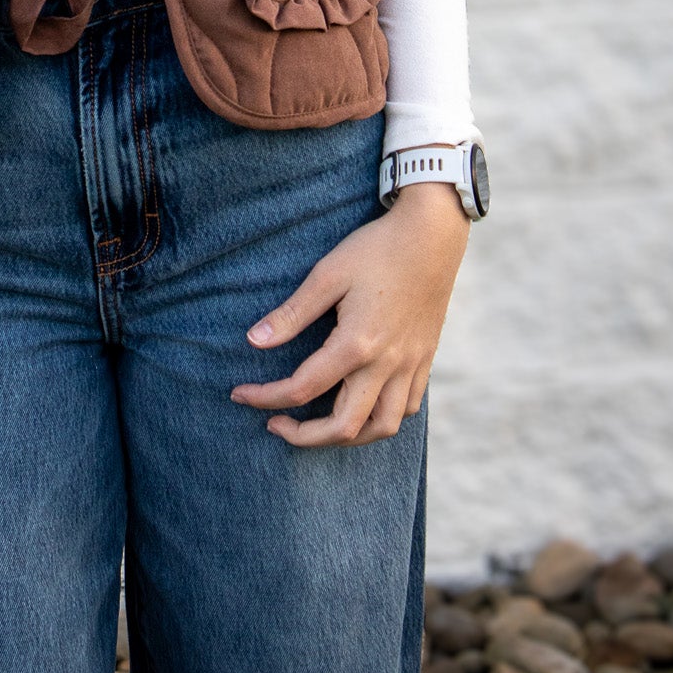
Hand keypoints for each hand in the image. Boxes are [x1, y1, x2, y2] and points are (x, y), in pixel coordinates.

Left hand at [230, 182, 469, 446]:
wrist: (433, 236)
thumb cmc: (376, 250)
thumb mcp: (327, 274)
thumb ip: (291, 314)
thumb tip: (253, 342)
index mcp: (357, 344)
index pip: (303, 388)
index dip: (265, 396)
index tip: (239, 394)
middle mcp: (387, 364)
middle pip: (344, 427)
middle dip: (303, 436)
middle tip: (274, 423)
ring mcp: (410, 365)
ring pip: (382, 428)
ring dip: (346, 436)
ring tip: (318, 426)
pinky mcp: (425, 360)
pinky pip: (407, 409)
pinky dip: (381, 419)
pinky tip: (361, 404)